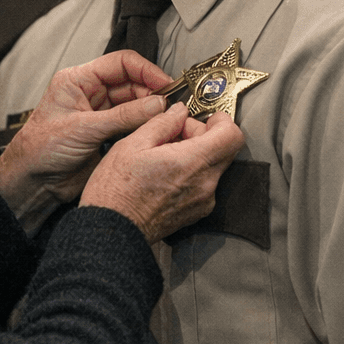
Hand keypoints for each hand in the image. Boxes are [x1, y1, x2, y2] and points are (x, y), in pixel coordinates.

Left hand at [0, 50, 173, 227]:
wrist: (32, 182)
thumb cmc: (40, 149)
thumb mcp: (83, 129)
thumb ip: (122, 116)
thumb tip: (156, 104)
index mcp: (78, 80)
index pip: (121, 63)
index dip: (146, 71)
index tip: (166, 84)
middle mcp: (90, 93)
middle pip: (132, 83)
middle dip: (152, 93)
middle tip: (170, 106)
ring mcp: (100, 113)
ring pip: (135, 104)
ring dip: (151, 111)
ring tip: (165, 119)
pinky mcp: (108, 133)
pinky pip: (133, 124)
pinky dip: (145, 126)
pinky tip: (155, 130)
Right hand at [80, 107, 243, 243]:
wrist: (112, 231)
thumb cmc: (116, 191)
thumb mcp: (132, 144)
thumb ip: (162, 123)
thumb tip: (179, 112)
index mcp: (192, 162)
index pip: (231, 135)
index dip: (221, 120)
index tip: (207, 116)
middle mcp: (205, 184)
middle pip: (224, 149)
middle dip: (204, 135)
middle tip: (176, 133)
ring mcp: (203, 201)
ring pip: (213, 166)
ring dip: (196, 154)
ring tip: (166, 155)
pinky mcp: (196, 212)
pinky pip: (205, 183)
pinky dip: (192, 173)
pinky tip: (166, 173)